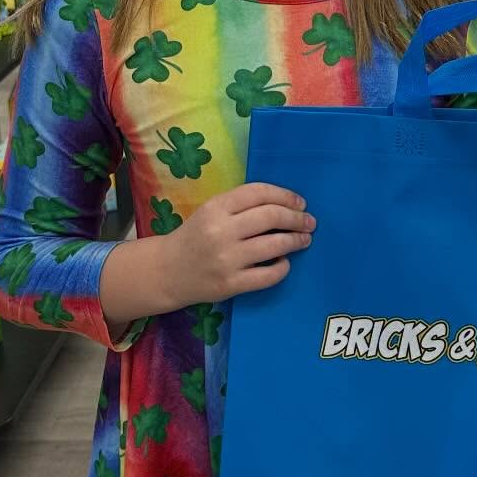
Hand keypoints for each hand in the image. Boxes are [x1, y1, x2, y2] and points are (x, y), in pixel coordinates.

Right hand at [159, 183, 314, 307]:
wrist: (167, 271)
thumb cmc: (195, 236)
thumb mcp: (210, 211)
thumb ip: (241, 205)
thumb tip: (285, 205)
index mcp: (216, 207)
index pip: (259, 193)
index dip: (286, 196)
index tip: (300, 203)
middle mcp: (221, 231)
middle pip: (272, 216)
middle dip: (297, 218)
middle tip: (309, 222)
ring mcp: (226, 259)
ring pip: (275, 245)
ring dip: (296, 240)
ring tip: (304, 239)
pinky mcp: (231, 284)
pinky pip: (269, 275)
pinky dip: (283, 267)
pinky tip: (285, 262)